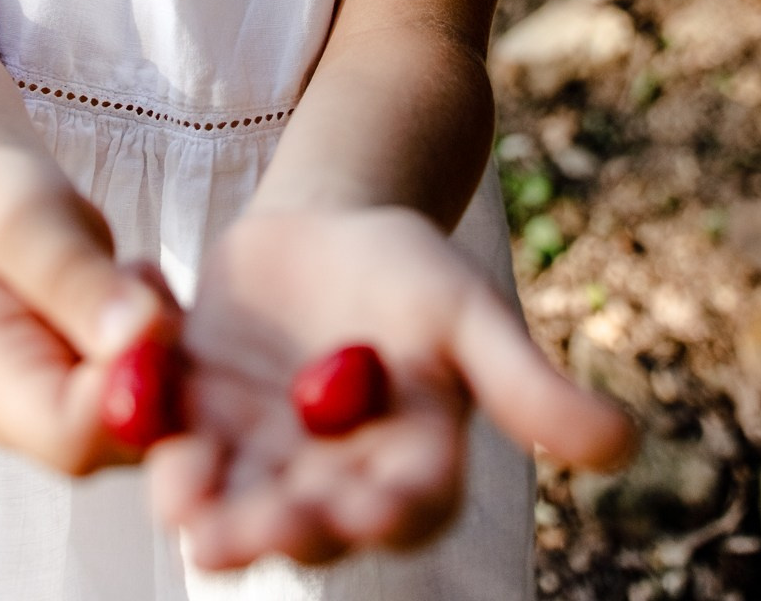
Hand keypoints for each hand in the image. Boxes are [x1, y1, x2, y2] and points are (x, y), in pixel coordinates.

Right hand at [0, 140, 180, 472]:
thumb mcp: (24, 220)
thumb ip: (74, 277)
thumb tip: (136, 335)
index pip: (73, 437)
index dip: (130, 392)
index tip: (150, 311)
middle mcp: (36, 415)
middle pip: (123, 439)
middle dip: (159, 365)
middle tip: (143, 280)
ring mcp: (75, 403)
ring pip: (156, 413)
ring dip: (169, 344)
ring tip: (135, 271)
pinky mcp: (109, 382)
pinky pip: (167, 384)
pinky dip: (175, 335)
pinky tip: (143, 280)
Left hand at [150, 206, 634, 569]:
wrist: (325, 226)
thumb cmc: (411, 272)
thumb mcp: (465, 314)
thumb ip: (526, 383)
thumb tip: (625, 445)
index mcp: (411, 468)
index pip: (405, 506)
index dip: (382, 509)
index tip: (359, 506)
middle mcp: (331, 484)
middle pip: (308, 520)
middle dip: (276, 528)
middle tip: (239, 534)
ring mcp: (258, 461)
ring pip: (234, 497)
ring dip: (209, 507)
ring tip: (184, 504)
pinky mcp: (193, 422)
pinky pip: (170, 439)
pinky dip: (154, 436)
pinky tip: (135, 419)